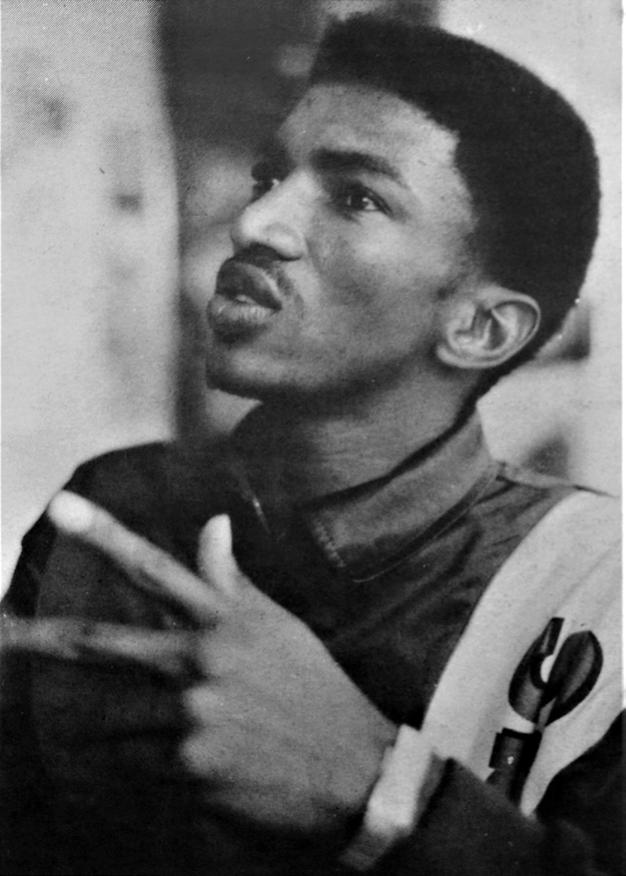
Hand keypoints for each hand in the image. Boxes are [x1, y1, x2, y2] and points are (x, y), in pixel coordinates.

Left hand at [37, 491, 396, 837]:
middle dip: (41, 637)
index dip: (105, 535)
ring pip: (116, 717)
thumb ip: (232, 579)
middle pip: (104, 642)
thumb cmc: (313, 689)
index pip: (156, 567)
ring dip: (119, 730)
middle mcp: (202, 658)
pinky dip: (146, 768)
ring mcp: (192, 713)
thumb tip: (212, 522)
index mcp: (224, 620)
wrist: (353, 768)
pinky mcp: (188, 766)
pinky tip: (189, 773)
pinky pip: (138, 765)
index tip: (60, 505)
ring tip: (169, 737)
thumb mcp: (278, 628)